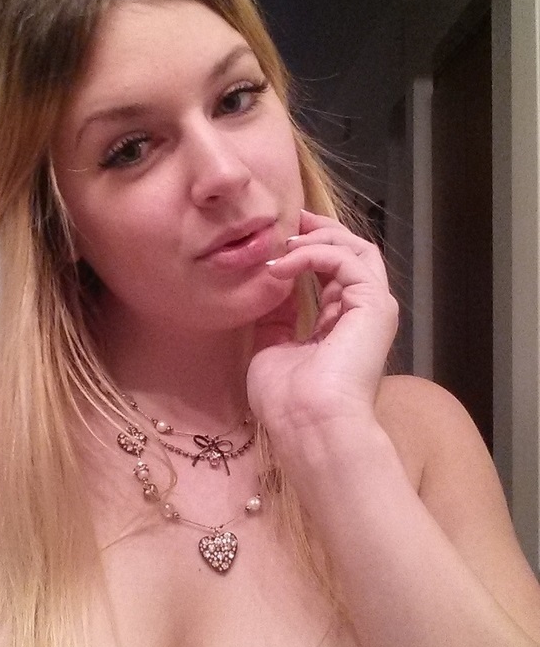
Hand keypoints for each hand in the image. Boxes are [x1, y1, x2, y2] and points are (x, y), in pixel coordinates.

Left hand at [247, 209, 397, 434]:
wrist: (309, 425)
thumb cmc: (288, 402)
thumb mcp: (272, 348)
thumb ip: (276, 316)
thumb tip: (270, 283)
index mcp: (342, 326)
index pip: (333, 273)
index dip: (308, 250)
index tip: (278, 240)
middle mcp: (362, 314)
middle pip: (352, 253)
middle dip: (319, 231)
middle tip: (288, 220)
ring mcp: (373, 308)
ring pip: (357, 249)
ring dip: (317, 238)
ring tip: (284, 243)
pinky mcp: (375, 304)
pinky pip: (347, 260)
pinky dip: (315, 253)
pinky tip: (286, 263)